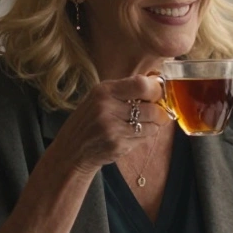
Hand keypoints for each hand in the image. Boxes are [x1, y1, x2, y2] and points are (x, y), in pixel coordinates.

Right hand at [48, 75, 171, 175]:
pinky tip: (131, 136)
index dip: (156, 90)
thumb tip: (158, 82)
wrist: (72, 150)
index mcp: (103, 90)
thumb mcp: (100, 98)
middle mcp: (106, 107)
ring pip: (152, 125)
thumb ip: (126, 89)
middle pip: (152, 108)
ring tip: (143, 124)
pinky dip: (144, 137)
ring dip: (153, 125)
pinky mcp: (117, 144)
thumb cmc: (90, 121)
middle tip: (159, 113)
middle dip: (160, 112)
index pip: (142, 84)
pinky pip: (144, 138)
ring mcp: (112, 128)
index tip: (158, 94)